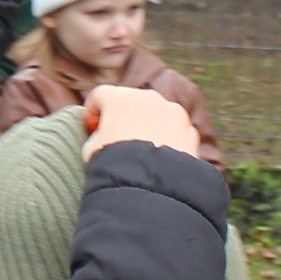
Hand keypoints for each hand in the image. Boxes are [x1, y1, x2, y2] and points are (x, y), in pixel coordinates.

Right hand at [81, 84, 195, 158]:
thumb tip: (103, 137)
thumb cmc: (115, 164)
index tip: (92, 129)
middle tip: (118, 141)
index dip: (92, 112)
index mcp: (119, 98)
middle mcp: (148, 97)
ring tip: (143, 154)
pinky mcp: (189, 130)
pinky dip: (168, 142)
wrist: (150, 184)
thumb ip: (96, 136)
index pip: (100, 95)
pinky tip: (161, 161)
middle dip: (124, 118)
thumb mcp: (91, 150)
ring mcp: (173, 112)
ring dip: (149, 128)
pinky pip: (175, 132)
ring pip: (157, 115)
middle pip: (131, 102)